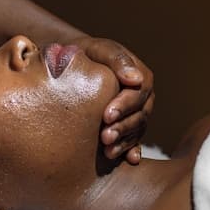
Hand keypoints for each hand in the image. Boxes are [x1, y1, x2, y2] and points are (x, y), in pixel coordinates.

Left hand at [70, 37, 154, 163]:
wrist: (68, 66)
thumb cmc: (83, 55)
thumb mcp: (97, 49)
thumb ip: (116, 59)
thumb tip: (136, 79)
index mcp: (139, 76)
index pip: (138, 93)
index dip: (124, 105)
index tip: (106, 115)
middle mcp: (142, 97)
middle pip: (140, 115)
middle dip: (123, 127)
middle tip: (104, 137)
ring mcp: (136, 114)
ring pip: (137, 130)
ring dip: (124, 141)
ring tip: (107, 151)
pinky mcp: (126, 128)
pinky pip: (133, 142)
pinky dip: (131, 150)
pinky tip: (129, 160)